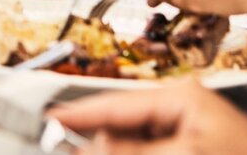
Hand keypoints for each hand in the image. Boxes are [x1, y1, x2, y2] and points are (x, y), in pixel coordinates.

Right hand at [48, 81, 246, 154]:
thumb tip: (91, 145)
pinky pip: (152, 148)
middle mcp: (183, 109)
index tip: (51, 120)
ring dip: (114, 147)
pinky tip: (116, 152)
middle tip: (64, 142)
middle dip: (97, 139)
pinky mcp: (195, 147)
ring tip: (87, 148)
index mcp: (181, 97)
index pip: (117, 104)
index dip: (80, 114)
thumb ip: (131, 150)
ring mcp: (189, 130)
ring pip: (135, 140)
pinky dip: (134, 151)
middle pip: (123, 124)